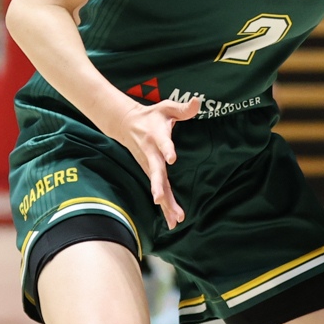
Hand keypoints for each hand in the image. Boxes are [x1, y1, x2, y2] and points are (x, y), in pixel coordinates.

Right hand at [98, 92, 201, 227]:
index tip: (172, 158)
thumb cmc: (152, 115)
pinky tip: (172, 221)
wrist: (126, 124)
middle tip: (160, 200)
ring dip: (165, 203)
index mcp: (156, 136)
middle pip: (155, 171)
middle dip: (158, 186)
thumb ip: (183, 108)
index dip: (167, 149)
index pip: (162, 143)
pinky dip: (165, 207)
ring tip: (175, 219)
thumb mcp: (166, 107)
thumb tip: (197, 102)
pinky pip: (160, 191)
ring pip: (157, 186)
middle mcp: (151, 154)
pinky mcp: (151, 173)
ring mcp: (149, 165)